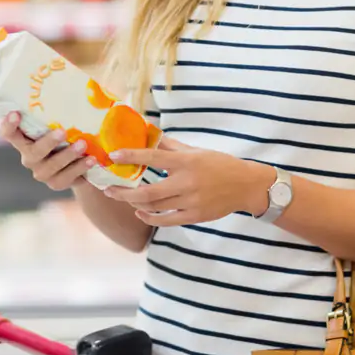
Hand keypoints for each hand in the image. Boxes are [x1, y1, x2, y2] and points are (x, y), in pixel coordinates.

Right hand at [0, 112, 95, 190]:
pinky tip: (91, 160)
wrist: (80, 163)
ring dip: (68, 155)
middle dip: (47, 142)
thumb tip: (80, 83)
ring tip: (83, 144)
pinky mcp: (57, 183)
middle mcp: (30, 157)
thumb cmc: (67, 135)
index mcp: (25, 140)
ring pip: (51, 167)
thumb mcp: (62, 123)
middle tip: (62, 131)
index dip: (8, 125)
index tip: (15, 113)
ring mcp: (42, 173)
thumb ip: (61, 110)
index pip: (8, 133)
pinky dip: (79, 169)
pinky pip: (66, 179)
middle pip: (33, 152)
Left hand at [103, 138, 274, 226]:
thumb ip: (172, 146)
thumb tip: (149, 134)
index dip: (132, 156)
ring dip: (133, 203)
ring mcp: (191, 201)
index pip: (154, 157)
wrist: (245, 185)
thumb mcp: (196, 151)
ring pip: (155, 207)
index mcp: (187, 162)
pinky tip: (140, 212)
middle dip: (124, 192)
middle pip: (148, 192)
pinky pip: (166, 220)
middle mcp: (187, 182)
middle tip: (108, 189)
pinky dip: (150, 217)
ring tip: (120, 197)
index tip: (114, 155)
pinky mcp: (194, 216)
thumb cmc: (219, 164)